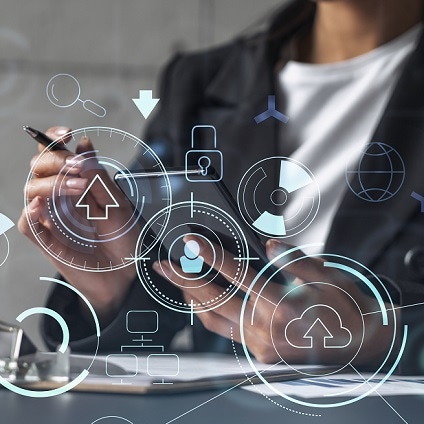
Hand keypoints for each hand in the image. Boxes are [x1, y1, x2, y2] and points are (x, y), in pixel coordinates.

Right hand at [18, 127, 137, 322]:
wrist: (128, 271)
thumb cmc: (124, 237)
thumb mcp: (117, 203)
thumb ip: (98, 176)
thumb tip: (84, 143)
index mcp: (76, 185)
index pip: (55, 155)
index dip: (54, 139)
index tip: (67, 132)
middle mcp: (60, 198)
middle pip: (38, 168)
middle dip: (55, 160)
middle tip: (77, 167)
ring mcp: (52, 219)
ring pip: (31, 191)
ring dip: (52, 184)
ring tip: (78, 188)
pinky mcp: (47, 241)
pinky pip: (28, 226)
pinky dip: (31, 214)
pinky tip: (42, 206)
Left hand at [153, 236, 397, 364]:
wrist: (361, 344)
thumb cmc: (345, 307)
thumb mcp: (328, 277)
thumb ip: (296, 261)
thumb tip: (269, 245)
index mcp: (284, 305)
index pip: (238, 274)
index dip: (210, 255)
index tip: (190, 242)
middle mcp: (267, 328)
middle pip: (214, 301)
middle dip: (184, 280)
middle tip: (164, 266)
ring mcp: (261, 346)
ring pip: (214, 322)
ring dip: (193, 300)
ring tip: (179, 282)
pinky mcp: (261, 355)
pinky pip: (226, 333)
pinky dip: (210, 316)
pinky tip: (204, 303)